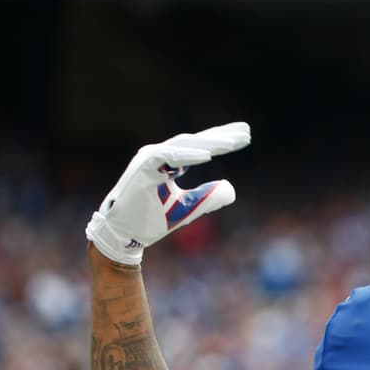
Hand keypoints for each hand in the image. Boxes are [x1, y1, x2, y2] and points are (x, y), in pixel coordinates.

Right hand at [85, 122, 250, 265]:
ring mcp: (148, 160)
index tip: (246, 136)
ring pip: (183, 145)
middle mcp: (158, 155)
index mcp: (168, 162)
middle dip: (221, 136)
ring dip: (208, 143)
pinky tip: (208, 155)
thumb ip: (206, 197)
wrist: (122, 238)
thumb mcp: (186, 209)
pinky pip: (166, 157)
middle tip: (246, 131)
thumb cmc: (149, 221)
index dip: (222, 140)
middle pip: (195, 142)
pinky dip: (187, 156)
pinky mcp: (141, 169)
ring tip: (232, 142)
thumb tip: (230, 188)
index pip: (199, 147)